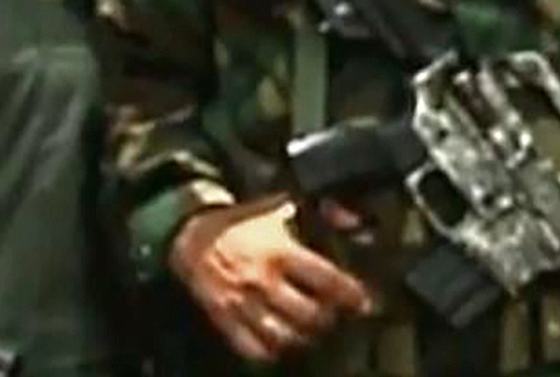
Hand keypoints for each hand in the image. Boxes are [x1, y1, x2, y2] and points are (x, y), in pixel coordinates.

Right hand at [171, 196, 375, 364]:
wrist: (194, 235)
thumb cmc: (244, 222)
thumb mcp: (284, 208)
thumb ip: (324, 213)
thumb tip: (355, 220)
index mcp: (281, 251)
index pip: (326, 280)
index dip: (351, 295)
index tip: (365, 303)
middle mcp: (263, 281)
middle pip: (307, 314)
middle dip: (328, 319)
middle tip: (337, 317)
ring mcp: (242, 303)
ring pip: (281, 335)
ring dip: (302, 338)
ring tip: (312, 332)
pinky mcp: (223, 319)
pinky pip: (249, 347)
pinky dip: (269, 352)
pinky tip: (281, 345)